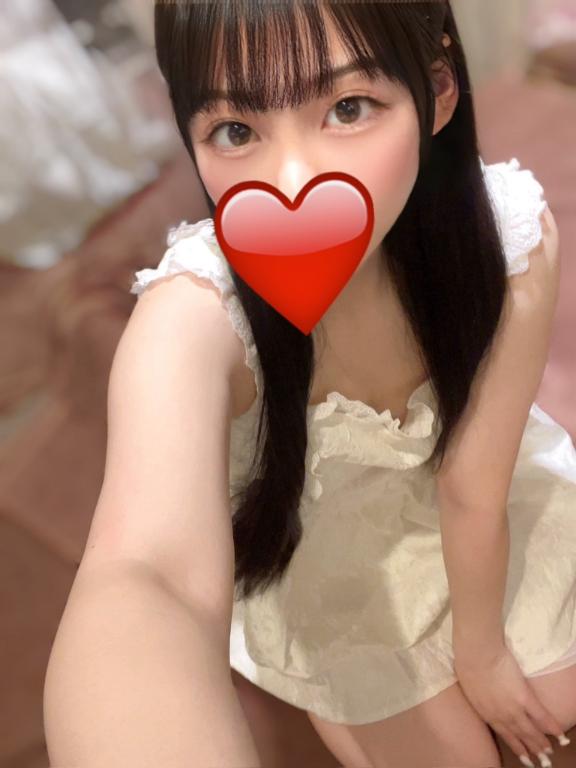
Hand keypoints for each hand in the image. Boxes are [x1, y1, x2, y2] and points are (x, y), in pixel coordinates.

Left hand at [453, 642, 566, 766]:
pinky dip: (551, 726)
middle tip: (540, 757)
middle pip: (518, 735)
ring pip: (530, 730)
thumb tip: (484, 699)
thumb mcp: (470, 688)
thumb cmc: (468, 663)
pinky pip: (541, 716)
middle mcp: (500, 716)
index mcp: (486, 713)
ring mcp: (513, 708)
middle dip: (530, 748)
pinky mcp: (524, 697)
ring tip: (548, 750)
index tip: (523, 755)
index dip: (515, 745)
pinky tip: (558, 733)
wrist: (476, 655)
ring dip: (540, 741)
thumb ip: (480, 698)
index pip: (503, 734)